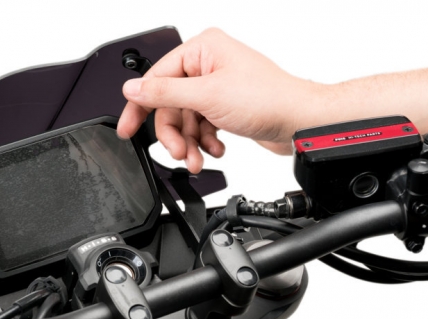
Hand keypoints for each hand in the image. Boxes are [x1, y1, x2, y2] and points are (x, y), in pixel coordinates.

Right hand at [117, 28, 319, 172]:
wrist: (299, 122)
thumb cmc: (267, 99)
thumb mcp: (207, 96)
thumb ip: (165, 94)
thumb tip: (133, 89)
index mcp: (202, 49)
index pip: (157, 78)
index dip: (140, 106)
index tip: (128, 128)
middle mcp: (208, 65)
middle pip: (170, 104)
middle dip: (174, 134)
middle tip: (179, 152)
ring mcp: (217, 86)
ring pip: (185, 120)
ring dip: (190, 143)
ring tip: (197, 159)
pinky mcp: (225, 106)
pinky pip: (201, 126)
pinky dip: (205, 142)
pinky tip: (215, 149)